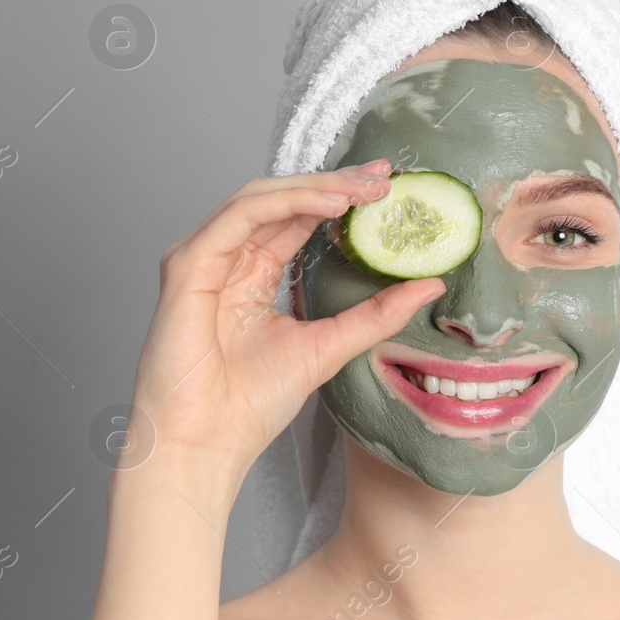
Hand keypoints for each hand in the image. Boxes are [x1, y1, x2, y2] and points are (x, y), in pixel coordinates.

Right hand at [128, 159, 445, 476]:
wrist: (206, 443)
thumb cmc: (247, 406)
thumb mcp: (331, 347)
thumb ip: (377, 314)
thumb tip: (430, 284)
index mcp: (253, 276)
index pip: (299, 220)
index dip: (341, 197)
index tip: (387, 188)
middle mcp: (227, 260)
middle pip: (283, 201)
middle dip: (336, 183)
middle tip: (383, 175)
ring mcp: (204, 259)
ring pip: (262, 198)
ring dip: (317, 186)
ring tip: (365, 188)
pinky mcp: (188, 265)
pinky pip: (241, 216)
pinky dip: (288, 201)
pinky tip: (330, 203)